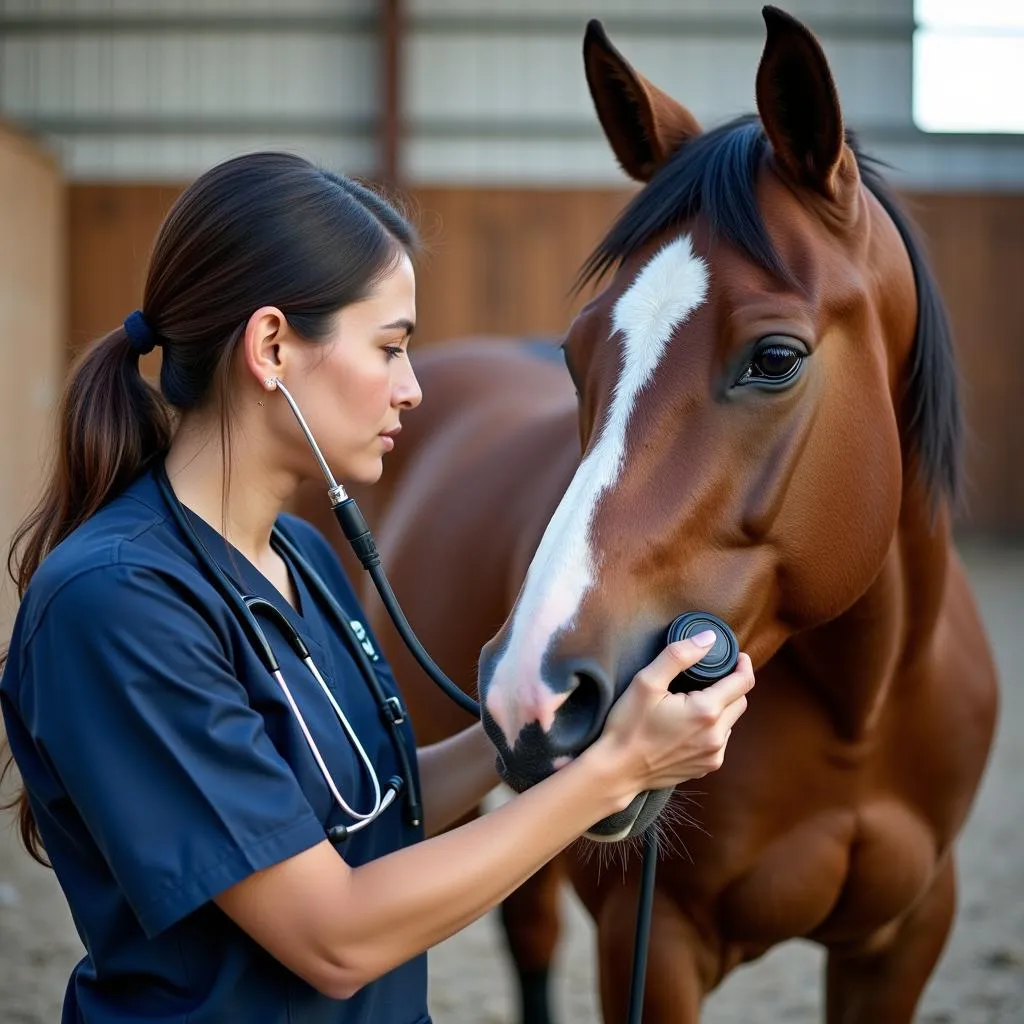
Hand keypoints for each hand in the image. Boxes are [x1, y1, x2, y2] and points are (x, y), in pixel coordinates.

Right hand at [592, 635, 753, 800]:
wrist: (617, 770)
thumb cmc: (628, 725)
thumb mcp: (647, 682)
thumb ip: (679, 655)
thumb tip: (708, 639)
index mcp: (706, 712)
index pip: (743, 682)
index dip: (743, 665)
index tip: (738, 655)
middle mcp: (716, 736)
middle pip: (740, 702)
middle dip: (732, 685)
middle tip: (710, 676)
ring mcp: (713, 755)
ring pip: (731, 722)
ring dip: (721, 708)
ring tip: (695, 700)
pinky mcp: (706, 767)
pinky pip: (720, 740)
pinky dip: (712, 728)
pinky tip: (689, 725)